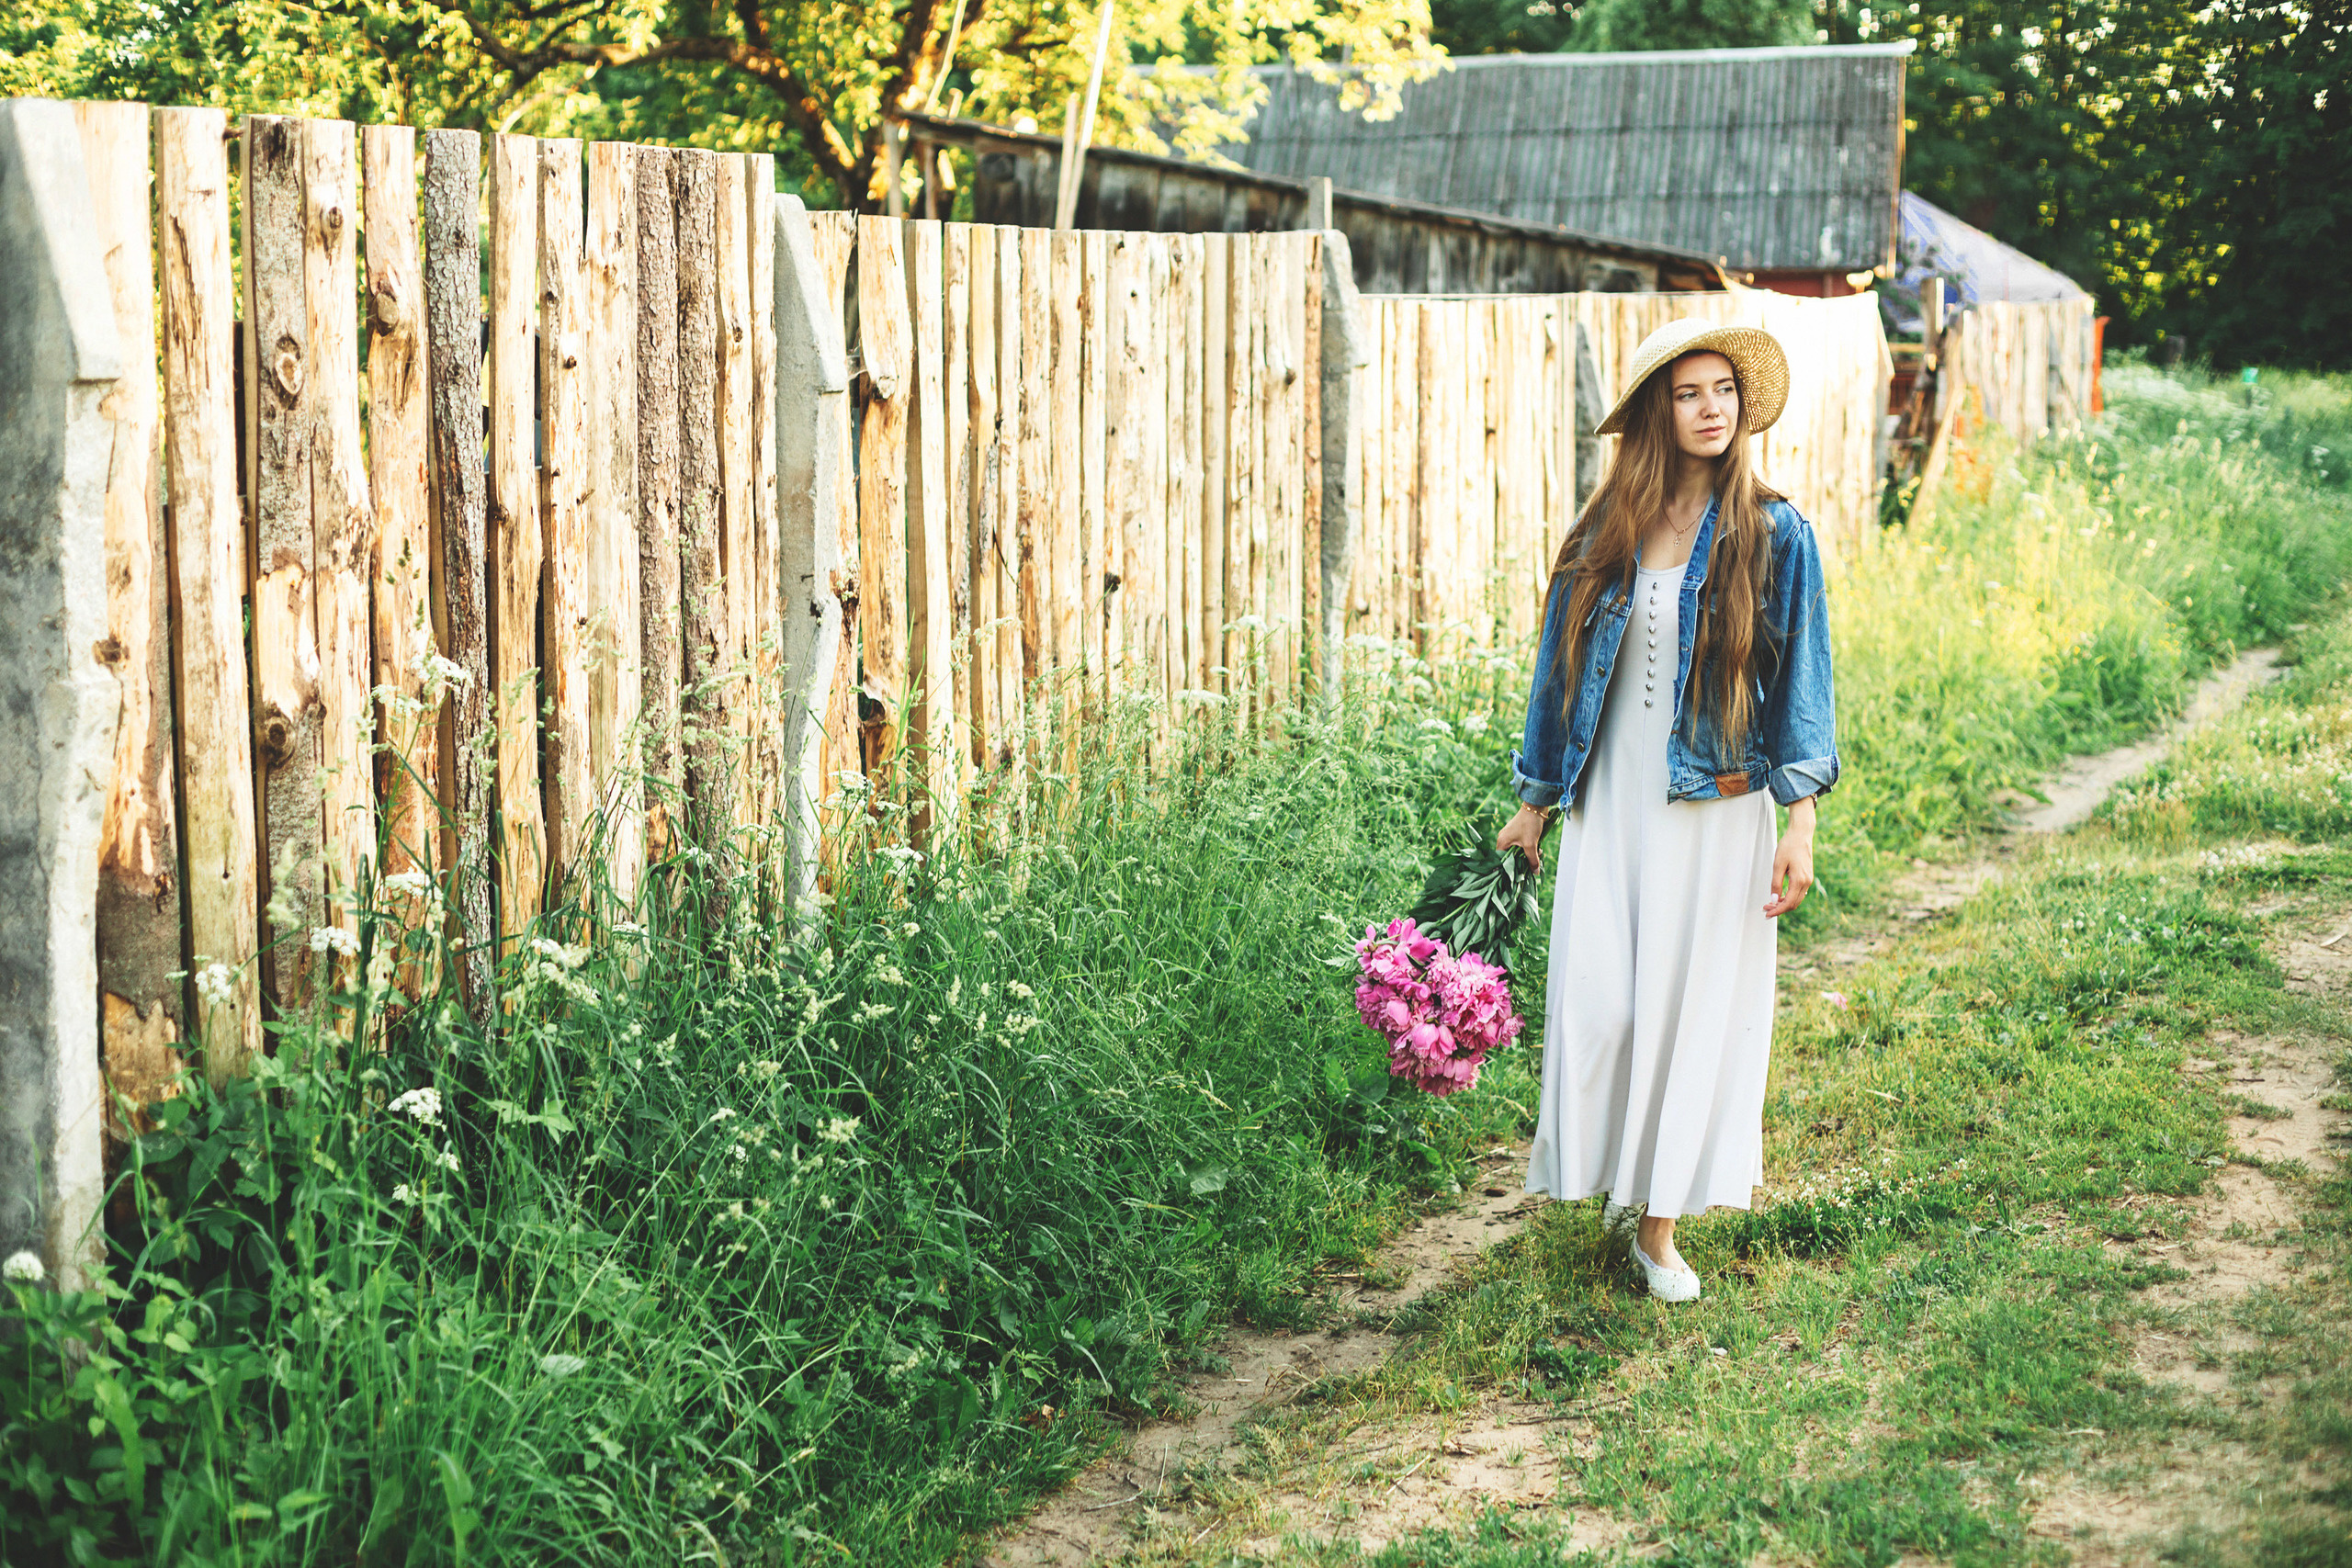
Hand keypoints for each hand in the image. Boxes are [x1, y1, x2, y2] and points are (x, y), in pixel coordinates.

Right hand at [1497, 803, 1551, 874]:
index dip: (1511, 867)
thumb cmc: (1529, 824)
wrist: (1536, 807)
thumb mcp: (1531, 844)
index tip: (1519, 872)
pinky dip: (1529, 848)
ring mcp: (1511, 835)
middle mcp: (1504, 839)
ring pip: (1518, 851)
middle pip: (1511, 856)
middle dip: (1523, 860)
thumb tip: (1535, 872)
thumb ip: (1532, 860)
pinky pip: (1522, 845)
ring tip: (1538, 852)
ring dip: (1528, 854)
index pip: (1502, 860)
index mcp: (1502, 842)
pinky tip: (1538, 847)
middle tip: (1532, 863)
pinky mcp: (1518, 833)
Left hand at [1763, 796, 1815, 918]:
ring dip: (1784, 903)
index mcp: (1800, 880)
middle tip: (1765, 908)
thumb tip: (1774, 899)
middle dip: (1779, 909)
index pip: (1788, 903)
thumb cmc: (1788, 847)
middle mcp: (1807, 882)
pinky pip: (1798, 892)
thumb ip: (1776, 883)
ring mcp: (1808, 880)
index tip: (1767, 914)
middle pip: (1793, 904)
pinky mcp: (1807, 877)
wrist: (1800, 835)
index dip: (1777, 911)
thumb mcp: (1778, 865)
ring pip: (1796, 899)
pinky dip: (1789, 897)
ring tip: (1769, 903)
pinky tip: (1779, 895)